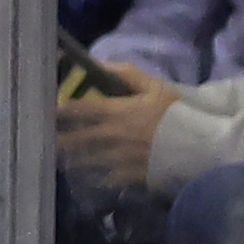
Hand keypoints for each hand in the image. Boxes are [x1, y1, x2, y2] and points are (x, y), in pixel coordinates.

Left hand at [55, 61, 180, 194]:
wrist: (196, 145)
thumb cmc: (177, 112)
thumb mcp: (155, 87)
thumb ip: (127, 75)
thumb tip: (100, 64)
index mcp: (115, 112)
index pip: (78, 110)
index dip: (59, 110)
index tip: (47, 110)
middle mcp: (109, 137)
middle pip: (74, 139)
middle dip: (58, 139)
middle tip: (47, 139)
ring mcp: (114, 159)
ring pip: (83, 161)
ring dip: (71, 159)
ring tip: (61, 158)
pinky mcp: (124, 177)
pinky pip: (101, 179)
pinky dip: (92, 177)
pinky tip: (86, 177)